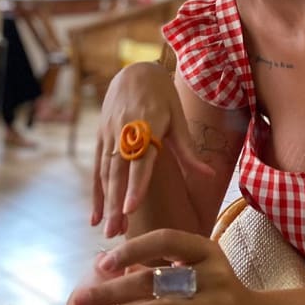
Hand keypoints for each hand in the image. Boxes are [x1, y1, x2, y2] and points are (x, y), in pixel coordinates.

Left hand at [68, 228, 262, 304]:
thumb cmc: (218, 298)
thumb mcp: (196, 274)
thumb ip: (159, 269)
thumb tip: (104, 265)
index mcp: (204, 250)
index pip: (166, 239)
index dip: (133, 249)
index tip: (103, 264)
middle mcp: (214, 272)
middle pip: (157, 278)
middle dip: (114, 290)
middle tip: (80, 300)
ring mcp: (221, 303)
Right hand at [93, 63, 211, 237]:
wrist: (134, 71)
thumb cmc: (162, 96)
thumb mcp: (178, 118)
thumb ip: (188, 150)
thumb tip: (209, 174)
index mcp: (147, 125)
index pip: (141, 160)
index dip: (136, 185)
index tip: (131, 209)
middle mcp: (125, 132)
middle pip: (118, 172)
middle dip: (115, 204)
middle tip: (115, 233)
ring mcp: (109, 135)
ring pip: (105, 174)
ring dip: (106, 203)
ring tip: (108, 231)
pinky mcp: (101, 138)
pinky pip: (97, 169)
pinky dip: (96, 193)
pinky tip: (95, 216)